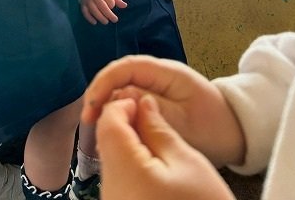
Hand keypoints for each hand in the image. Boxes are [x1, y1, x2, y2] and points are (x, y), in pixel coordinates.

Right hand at [80, 0, 126, 24]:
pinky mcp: (83, 5)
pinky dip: (90, 19)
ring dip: (100, 18)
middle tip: (114, 20)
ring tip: (106, 22)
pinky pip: (85, 13)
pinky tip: (95, 23)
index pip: (110, 1)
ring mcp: (88, 1)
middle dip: (109, 15)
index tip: (112, 6)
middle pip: (103, 7)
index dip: (112, 5)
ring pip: (94, 11)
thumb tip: (125, 6)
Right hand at [83, 55, 244, 167]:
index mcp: (167, 72)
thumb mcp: (183, 122)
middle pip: (120, 75)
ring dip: (108, 103)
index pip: (126, 67)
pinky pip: (131, 98)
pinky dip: (119, 110)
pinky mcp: (156, 97)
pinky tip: (115, 127)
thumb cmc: (215, 127)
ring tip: (98, 127)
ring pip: (123, 86)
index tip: (92, 107)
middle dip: (101, 94)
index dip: (104, 83)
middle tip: (90, 122)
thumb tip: (120, 97)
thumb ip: (152, 109)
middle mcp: (158, 73)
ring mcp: (157, 84)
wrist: (237, 131)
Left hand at [97, 96, 235, 199]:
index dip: (123, 105)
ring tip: (159, 148)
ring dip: (129, 146)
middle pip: (106, 142)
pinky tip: (155, 170)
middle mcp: (110, 191)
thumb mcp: (188, 161)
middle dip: (126, 126)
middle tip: (154, 124)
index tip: (143, 105)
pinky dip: (131, 167)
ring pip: (110, 160)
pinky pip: (117, 180)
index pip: (108, 123)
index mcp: (126, 173)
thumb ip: (159, 128)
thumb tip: (143, 103)